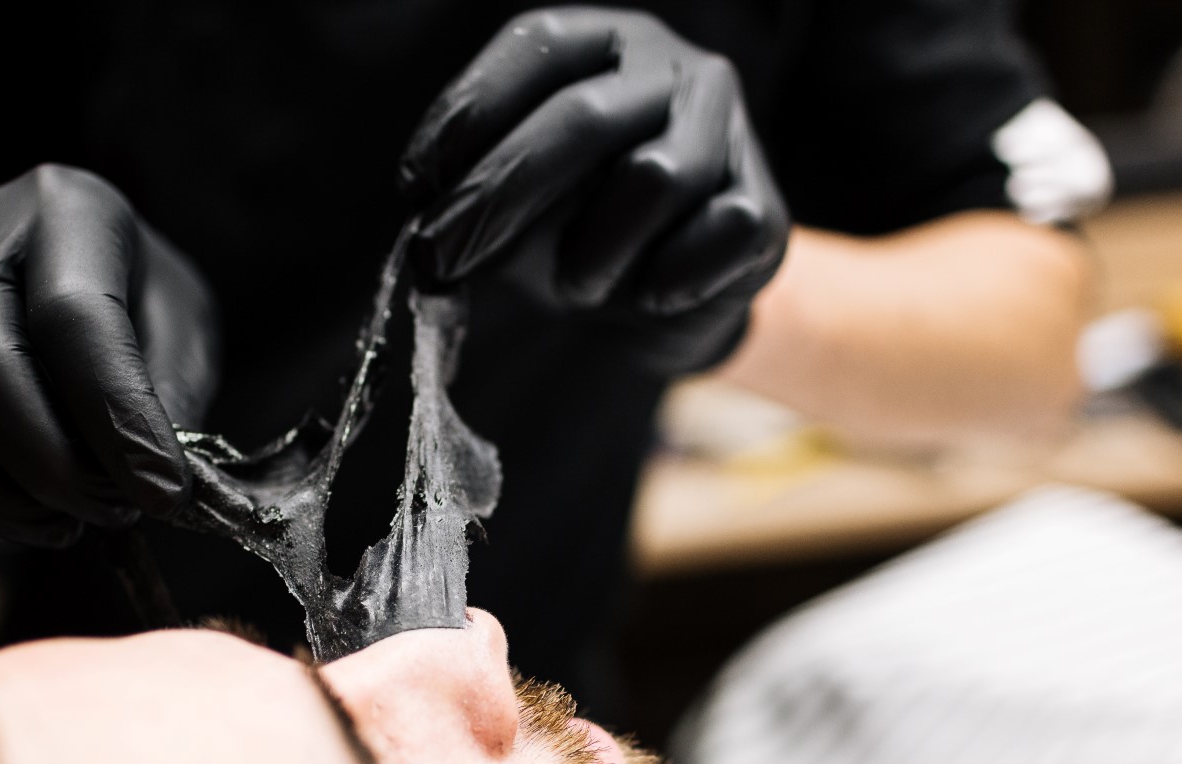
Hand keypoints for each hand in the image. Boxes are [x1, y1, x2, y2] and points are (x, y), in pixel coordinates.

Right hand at [0, 164, 216, 546]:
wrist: (80, 283)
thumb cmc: (144, 309)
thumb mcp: (186, 332)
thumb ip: (170, 398)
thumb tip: (148, 482)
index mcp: (71, 209)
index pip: (74, 315)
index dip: (117, 419)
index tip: (162, 493)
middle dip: (46, 466)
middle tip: (108, 509)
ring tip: (60, 521)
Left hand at [400, 7, 788, 374]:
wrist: (664, 303)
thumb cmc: (574, 235)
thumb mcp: (512, 209)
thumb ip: (474, 197)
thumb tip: (434, 220)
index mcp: (603, 42)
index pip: (536, 46)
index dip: (470, 112)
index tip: (416, 184)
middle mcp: (674, 67)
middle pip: (584, 118)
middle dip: (500, 196)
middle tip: (437, 261)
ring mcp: (731, 131)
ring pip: (653, 179)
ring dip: (593, 255)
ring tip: (579, 285)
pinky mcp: (765, 208)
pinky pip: (710, 240)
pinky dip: (662, 284)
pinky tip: (650, 292)